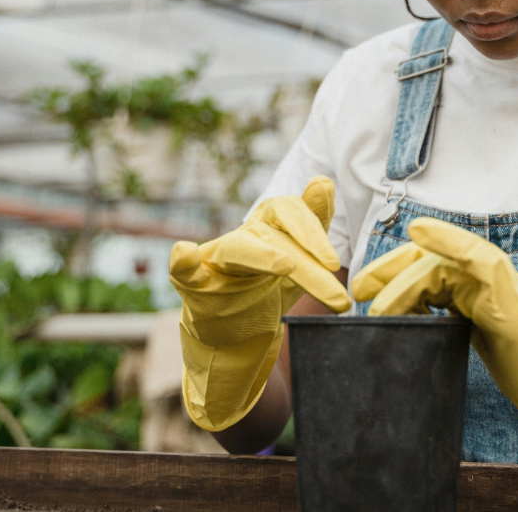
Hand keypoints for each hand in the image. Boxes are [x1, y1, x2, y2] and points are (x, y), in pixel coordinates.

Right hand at [170, 176, 349, 430]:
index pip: (289, 212)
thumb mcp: (298, 260)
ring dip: (261, 256)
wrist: (234, 334)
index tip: (334, 262)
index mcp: (268, 229)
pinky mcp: (194, 286)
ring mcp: (215, 261)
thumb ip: (312, 224)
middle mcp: (243, 238)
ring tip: (285, 265)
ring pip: (237, 249)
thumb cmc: (267, 290)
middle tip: (331, 274)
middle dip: (305, 254)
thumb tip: (323, 182)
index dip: (312, 228)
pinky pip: (184, 271)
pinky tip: (184, 255)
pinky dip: (183, 262)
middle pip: (273, 235)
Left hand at [353, 218, 517, 503]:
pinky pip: (486, 263)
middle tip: (360, 289)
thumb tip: (429, 330)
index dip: (401, 274)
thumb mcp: (498, 349)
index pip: (439, 272)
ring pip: (451, 261)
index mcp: (490, 297)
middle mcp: (498, 286)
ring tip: (378, 298)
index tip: (368, 290)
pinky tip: (424, 234)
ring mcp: (509, 292)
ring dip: (408, 274)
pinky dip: (454, 243)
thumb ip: (470, 329)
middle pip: (437, 260)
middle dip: (394, 269)